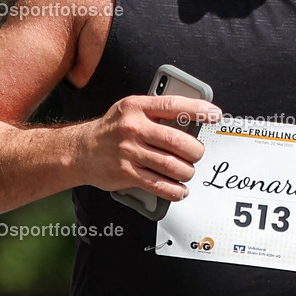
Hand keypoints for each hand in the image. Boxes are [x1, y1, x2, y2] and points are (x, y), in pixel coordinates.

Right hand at [75, 94, 221, 198]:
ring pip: (171, 165)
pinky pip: (158, 185)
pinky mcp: (126, 173)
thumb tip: (191, 121)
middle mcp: (133, 128)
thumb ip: (157, 113)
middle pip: (177, 141)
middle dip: (195, 151)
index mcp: (137, 107)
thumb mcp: (131, 110)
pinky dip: (174, 190)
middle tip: (196, 154)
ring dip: (186, 172)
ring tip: (187, 172)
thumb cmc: (112, 129)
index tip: (215, 115)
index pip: (173, 105)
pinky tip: (178, 189)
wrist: (80, 150)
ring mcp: (128, 152)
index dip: (198, 109)